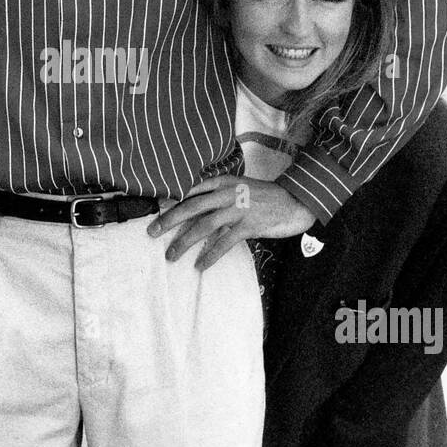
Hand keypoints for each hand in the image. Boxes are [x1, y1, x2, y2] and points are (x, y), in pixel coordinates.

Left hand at [147, 175, 313, 268]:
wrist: (294, 201)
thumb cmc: (264, 196)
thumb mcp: (239, 188)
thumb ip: (218, 194)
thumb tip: (192, 207)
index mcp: (223, 181)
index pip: (192, 190)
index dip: (171, 200)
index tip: (153, 209)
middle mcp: (228, 193)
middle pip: (192, 206)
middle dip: (169, 220)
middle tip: (152, 232)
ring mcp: (239, 209)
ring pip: (204, 226)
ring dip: (185, 242)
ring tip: (171, 255)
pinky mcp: (249, 225)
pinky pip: (225, 242)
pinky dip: (211, 255)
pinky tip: (200, 265)